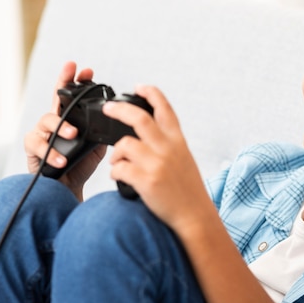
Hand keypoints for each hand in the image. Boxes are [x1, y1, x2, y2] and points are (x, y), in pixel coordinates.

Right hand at [24, 61, 106, 199]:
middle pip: (56, 98)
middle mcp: (54, 122)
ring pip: (47, 120)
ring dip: (62, 126)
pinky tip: (62, 160)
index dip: (77, 81)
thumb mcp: (95, 147)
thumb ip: (99, 132)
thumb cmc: (80, 165)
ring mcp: (42, 133)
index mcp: (71, 119)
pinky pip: (38, 145)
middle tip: (72, 73)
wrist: (68, 189)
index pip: (73, 96)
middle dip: (63, 81)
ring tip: (73, 134)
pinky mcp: (32, 148)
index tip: (87, 70)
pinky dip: (51, 153)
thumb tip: (113, 122)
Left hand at [102, 85, 215, 232]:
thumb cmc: (188, 190)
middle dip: (119, 110)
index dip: (151, 93)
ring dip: (115, 153)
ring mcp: (158, 165)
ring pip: (125, 145)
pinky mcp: (147, 181)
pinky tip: (120, 177)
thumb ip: (168, 144)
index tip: (140, 86)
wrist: (195, 216)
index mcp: (178, 141)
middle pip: (139, 118)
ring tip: (117, 161)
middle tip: (108, 109)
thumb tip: (144, 134)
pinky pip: (120, 169)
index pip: (165, 109)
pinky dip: (115, 171)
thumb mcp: (184, 159)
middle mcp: (169, 149)